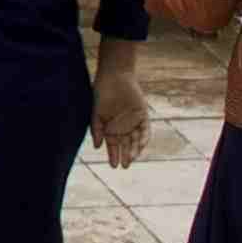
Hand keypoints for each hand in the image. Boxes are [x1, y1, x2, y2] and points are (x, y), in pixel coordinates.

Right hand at [92, 54, 152, 168]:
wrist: (114, 76)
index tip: (113, 166)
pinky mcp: (143, 116)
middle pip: (126, 145)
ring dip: (135, 150)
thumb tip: (97, 147)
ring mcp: (134, 122)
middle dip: (125, 156)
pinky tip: (140, 146)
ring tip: (131, 158)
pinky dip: (143, 138)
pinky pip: (145, 130)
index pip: (113, 146)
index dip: (113, 155)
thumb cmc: (102, 93)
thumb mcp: (96, 112)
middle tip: (124, 165)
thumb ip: (96, 129)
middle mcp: (123, 127)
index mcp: (111, 128)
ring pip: (136, 141)